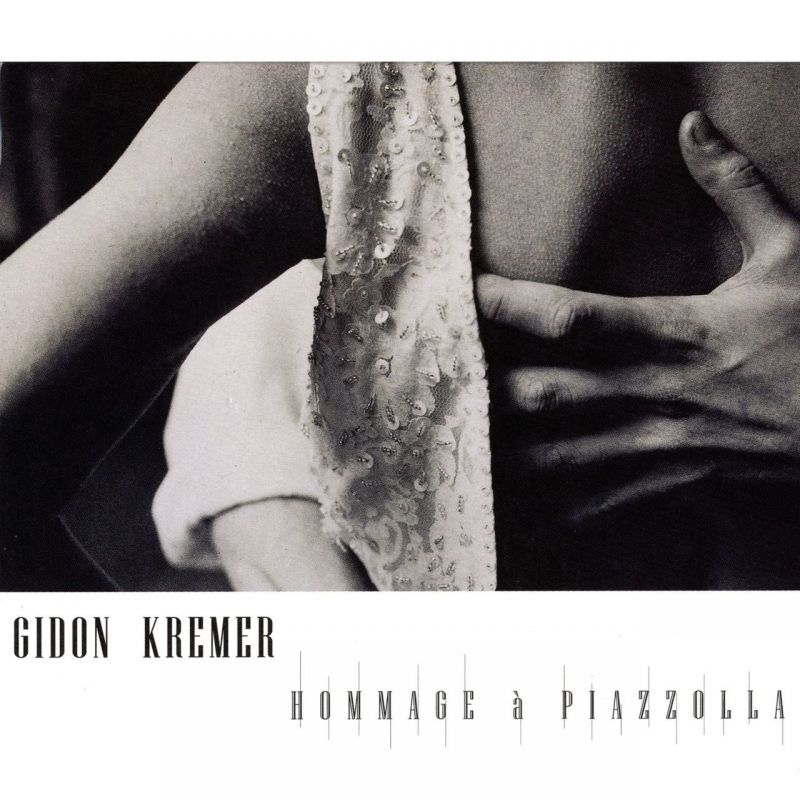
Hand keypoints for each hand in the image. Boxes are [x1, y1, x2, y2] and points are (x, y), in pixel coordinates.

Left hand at [477, 111, 799, 525]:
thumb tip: (692, 124)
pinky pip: (605, 503)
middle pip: (548, 394)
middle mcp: (656, 390)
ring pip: (564, 458)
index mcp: (677, 329)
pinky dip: (557, 513)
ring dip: (505, 460)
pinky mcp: (676, 480)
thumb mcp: (792, 250)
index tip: (461, 293)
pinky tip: (515, 522)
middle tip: (427, 387)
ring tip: (447, 457)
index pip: (574, 314)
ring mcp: (663, 443)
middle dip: (485, 393)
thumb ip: (735, 186)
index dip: (510, 304)